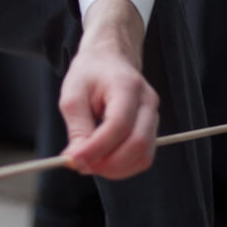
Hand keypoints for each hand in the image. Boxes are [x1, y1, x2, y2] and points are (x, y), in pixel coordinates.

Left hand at [58, 0, 158, 179]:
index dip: (96, 148)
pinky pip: (143, 156)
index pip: (118, 125)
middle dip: (108, 163)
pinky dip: (123, 165)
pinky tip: (103, 158)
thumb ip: (77, 129)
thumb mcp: (72, 95)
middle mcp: (147, 101)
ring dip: (116, 168)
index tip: (74, 161)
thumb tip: (78, 161)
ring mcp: (154, 115)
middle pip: (137, 144)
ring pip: (143, 155)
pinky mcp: (152, 128)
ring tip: (90, 161)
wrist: (109, 58)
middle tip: (81, 166)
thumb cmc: (89, 73)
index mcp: (127, 86)